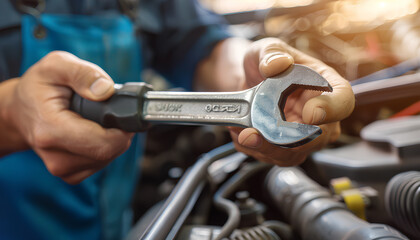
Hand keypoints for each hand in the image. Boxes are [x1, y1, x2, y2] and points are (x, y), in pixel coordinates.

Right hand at [8, 51, 132, 183]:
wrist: (19, 111)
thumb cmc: (39, 87)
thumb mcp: (56, 65)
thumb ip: (82, 73)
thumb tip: (105, 90)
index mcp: (51, 130)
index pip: (102, 144)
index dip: (122, 129)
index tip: (124, 112)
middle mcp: (55, 156)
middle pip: (109, 152)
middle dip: (119, 131)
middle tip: (111, 111)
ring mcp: (62, 168)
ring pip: (108, 158)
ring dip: (113, 139)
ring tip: (97, 119)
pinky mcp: (70, 174)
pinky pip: (101, 163)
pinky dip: (105, 147)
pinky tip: (94, 132)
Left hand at [229, 38, 354, 165]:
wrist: (248, 79)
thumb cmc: (267, 61)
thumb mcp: (266, 49)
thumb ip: (271, 54)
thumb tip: (277, 64)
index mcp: (326, 85)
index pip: (343, 101)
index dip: (332, 110)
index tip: (311, 114)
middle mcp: (321, 114)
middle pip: (317, 138)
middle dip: (286, 141)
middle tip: (254, 133)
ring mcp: (303, 133)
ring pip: (293, 154)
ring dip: (264, 149)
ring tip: (240, 134)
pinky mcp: (285, 147)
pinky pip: (273, 156)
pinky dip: (253, 149)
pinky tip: (238, 133)